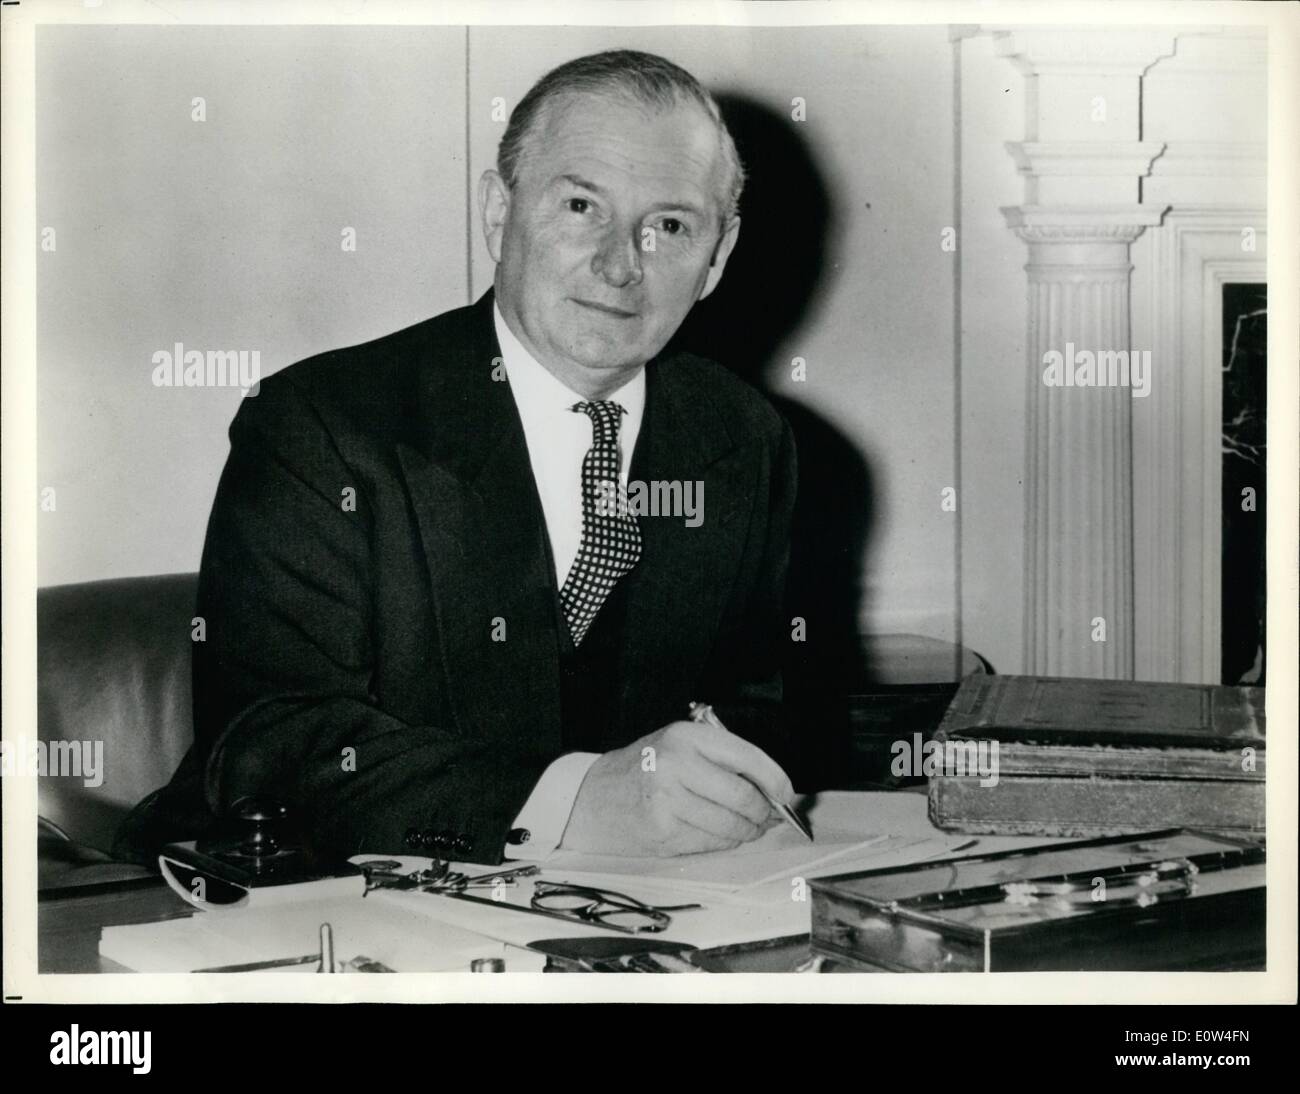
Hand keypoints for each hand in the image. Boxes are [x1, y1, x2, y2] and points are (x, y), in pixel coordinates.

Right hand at [558, 719, 796, 855]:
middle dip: (764, 813)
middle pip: (744, 798)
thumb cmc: (642, 770)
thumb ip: (723, 761)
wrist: (591, 798)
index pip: (748, 758)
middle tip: (769, 817)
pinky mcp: (663, 831)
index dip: (776, 781)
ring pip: (731, 826)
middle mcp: (677, 764)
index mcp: (686, 736)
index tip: (788, 795)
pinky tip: (720, 835)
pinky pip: (711, 843)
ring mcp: (668, 800)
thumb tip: (773, 791)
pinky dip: (724, 843)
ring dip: (747, 832)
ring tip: (747, 828)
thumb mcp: (679, 746)